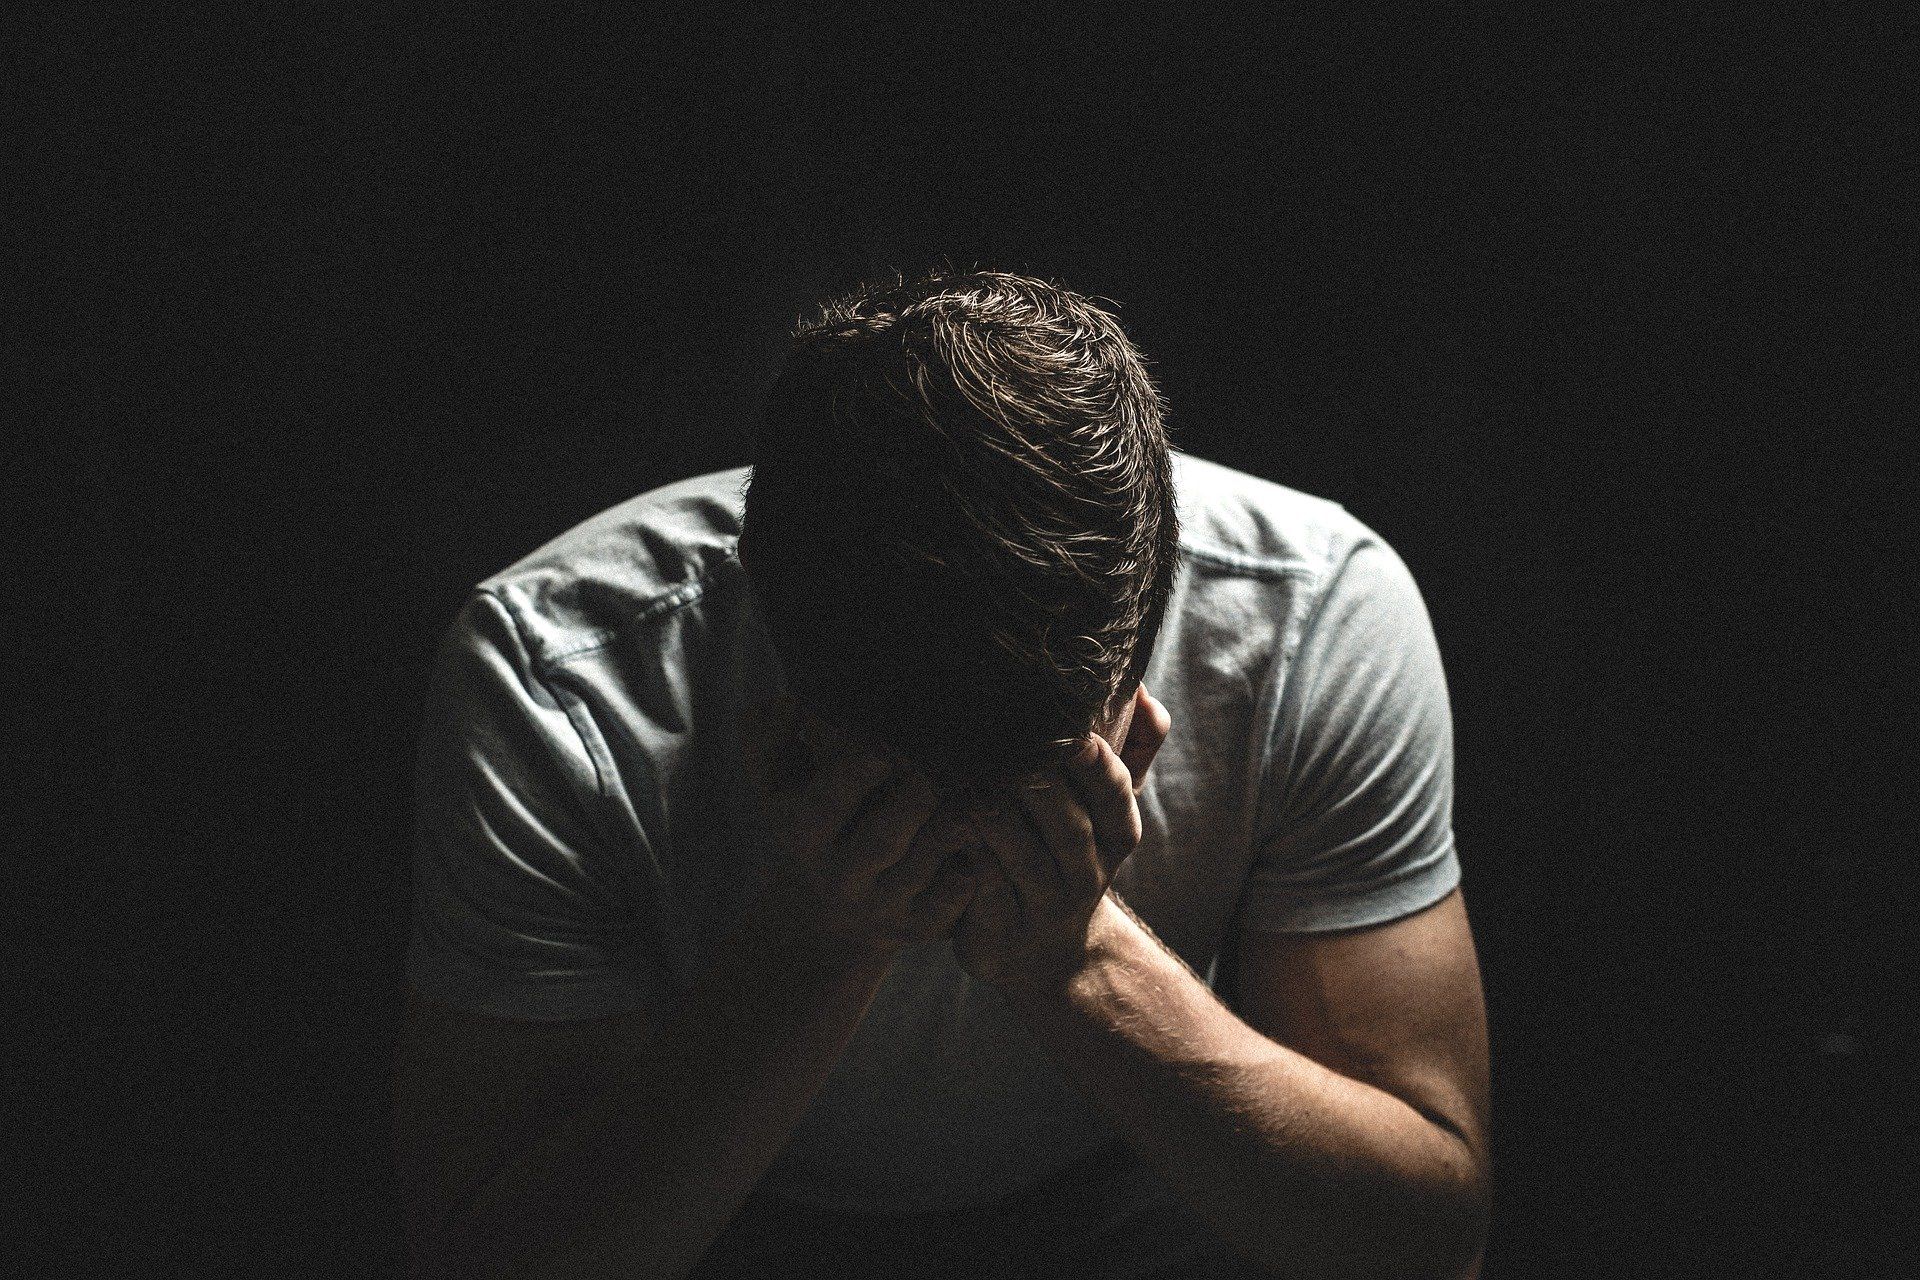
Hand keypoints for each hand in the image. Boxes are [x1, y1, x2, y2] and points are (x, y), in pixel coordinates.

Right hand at [741, 693, 991, 963]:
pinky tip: (986, 858)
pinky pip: (944, 909)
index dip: (850, 779)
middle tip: (934, 779)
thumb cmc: (810, 824)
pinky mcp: (918, 924)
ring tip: (968, 812)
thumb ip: (766, 739)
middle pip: (877, 843)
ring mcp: (883, 902)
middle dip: (906, 810)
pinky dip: (964, 886)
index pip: (825, 805)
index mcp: (806, 833)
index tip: (878, 750)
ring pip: (916, 874)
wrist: (825, 916)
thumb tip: (787, 702)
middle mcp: (843, 873)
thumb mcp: (776, 786)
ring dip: (943, 843)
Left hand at [951, 684, 1172, 990]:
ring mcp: (1046, 906)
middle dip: (1035, 782)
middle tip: (999, 741)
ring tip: (963, 777)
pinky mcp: (1003, 932)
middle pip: (1066, 824)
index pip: (1113, 793)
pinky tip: (943, 823)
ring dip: (993, 816)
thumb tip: (1145, 692)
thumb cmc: (1066, 855)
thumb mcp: (1103, 810)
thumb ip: (1131, 747)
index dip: (1094, 764)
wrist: (1047, 955)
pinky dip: (966, 856)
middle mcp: (1088, 872)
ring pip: (1021, 857)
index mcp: (1116, 833)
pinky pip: (984, 890)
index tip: (1073, 732)